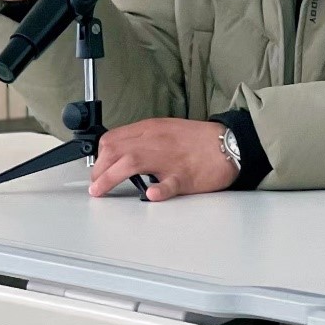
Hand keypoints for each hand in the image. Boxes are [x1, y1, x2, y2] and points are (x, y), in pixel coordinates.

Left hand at [89, 119, 238, 201]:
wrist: (228, 144)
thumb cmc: (199, 140)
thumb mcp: (166, 130)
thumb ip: (144, 139)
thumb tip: (121, 153)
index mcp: (151, 129)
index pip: (114, 138)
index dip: (100, 156)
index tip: (98, 170)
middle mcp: (156, 141)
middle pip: (117, 150)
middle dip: (99, 169)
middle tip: (96, 186)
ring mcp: (170, 159)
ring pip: (134, 162)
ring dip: (111, 177)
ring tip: (101, 191)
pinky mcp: (186, 176)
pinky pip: (171, 182)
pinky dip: (159, 189)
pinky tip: (151, 195)